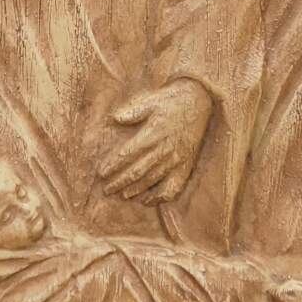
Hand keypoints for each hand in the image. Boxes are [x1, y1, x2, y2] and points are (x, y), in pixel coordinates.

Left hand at [99, 79, 212, 203]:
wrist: (200, 101)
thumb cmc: (172, 100)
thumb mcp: (151, 100)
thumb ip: (133, 111)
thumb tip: (114, 118)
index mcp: (152, 134)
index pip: (128, 154)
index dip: (114, 166)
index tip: (102, 173)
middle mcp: (164, 149)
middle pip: (137, 171)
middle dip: (120, 182)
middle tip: (107, 190)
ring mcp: (176, 159)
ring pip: (152, 180)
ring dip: (136, 190)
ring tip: (123, 195)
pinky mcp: (185, 165)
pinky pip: (173, 187)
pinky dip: (160, 197)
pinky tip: (149, 201)